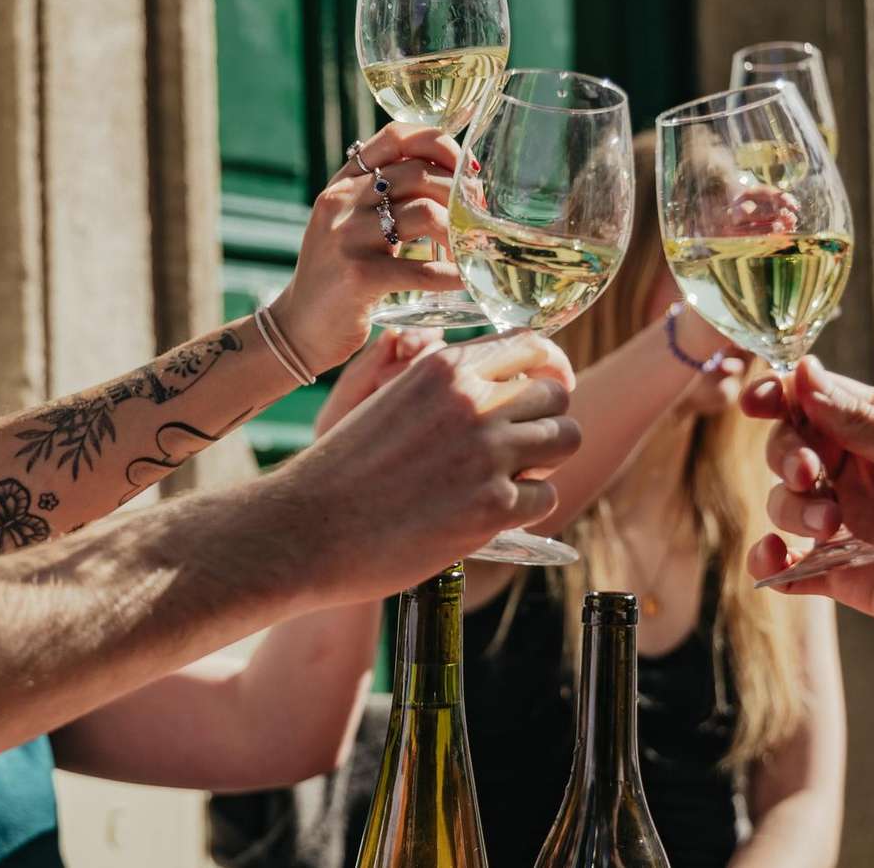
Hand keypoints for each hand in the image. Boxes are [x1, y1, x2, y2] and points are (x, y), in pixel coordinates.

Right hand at [268, 124, 463, 373]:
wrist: (297, 327)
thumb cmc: (336, 275)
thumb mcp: (348, 225)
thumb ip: (380, 199)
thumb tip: (448, 183)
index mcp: (342, 183)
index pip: (396, 137)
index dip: (440, 144)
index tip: (465, 168)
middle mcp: (342, 202)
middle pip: (419, 174)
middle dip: (460, 193)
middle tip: (478, 216)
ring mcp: (348, 237)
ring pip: (426, 214)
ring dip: (459, 232)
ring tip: (471, 249)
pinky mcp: (359, 277)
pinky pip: (422, 270)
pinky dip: (452, 275)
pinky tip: (465, 281)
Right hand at [279, 331, 582, 604]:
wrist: (307, 528)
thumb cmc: (343, 469)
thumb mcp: (390, 399)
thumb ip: (447, 388)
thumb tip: (506, 388)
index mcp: (445, 366)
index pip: (532, 345)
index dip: (549, 369)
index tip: (547, 391)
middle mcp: (472, 400)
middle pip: (557, 395)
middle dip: (545, 422)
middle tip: (520, 450)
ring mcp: (488, 452)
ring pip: (566, 440)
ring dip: (545, 462)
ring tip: (508, 480)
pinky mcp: (495, 507)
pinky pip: (547, 496)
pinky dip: (525, 509)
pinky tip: (486, 515)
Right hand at [742, 357, 873, 646]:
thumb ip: (860, 422)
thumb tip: (803, 373)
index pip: (813, 404)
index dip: (778, 398)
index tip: (759, 402)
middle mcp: (859, 473)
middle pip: (789, 451)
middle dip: (788, 456)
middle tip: (813, 474)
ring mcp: (851, 524)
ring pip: (785, 505)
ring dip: (791, 509)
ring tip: (830, 525)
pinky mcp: (847, 575)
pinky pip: (791, 568)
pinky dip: (771, 563)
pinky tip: (774, 561)